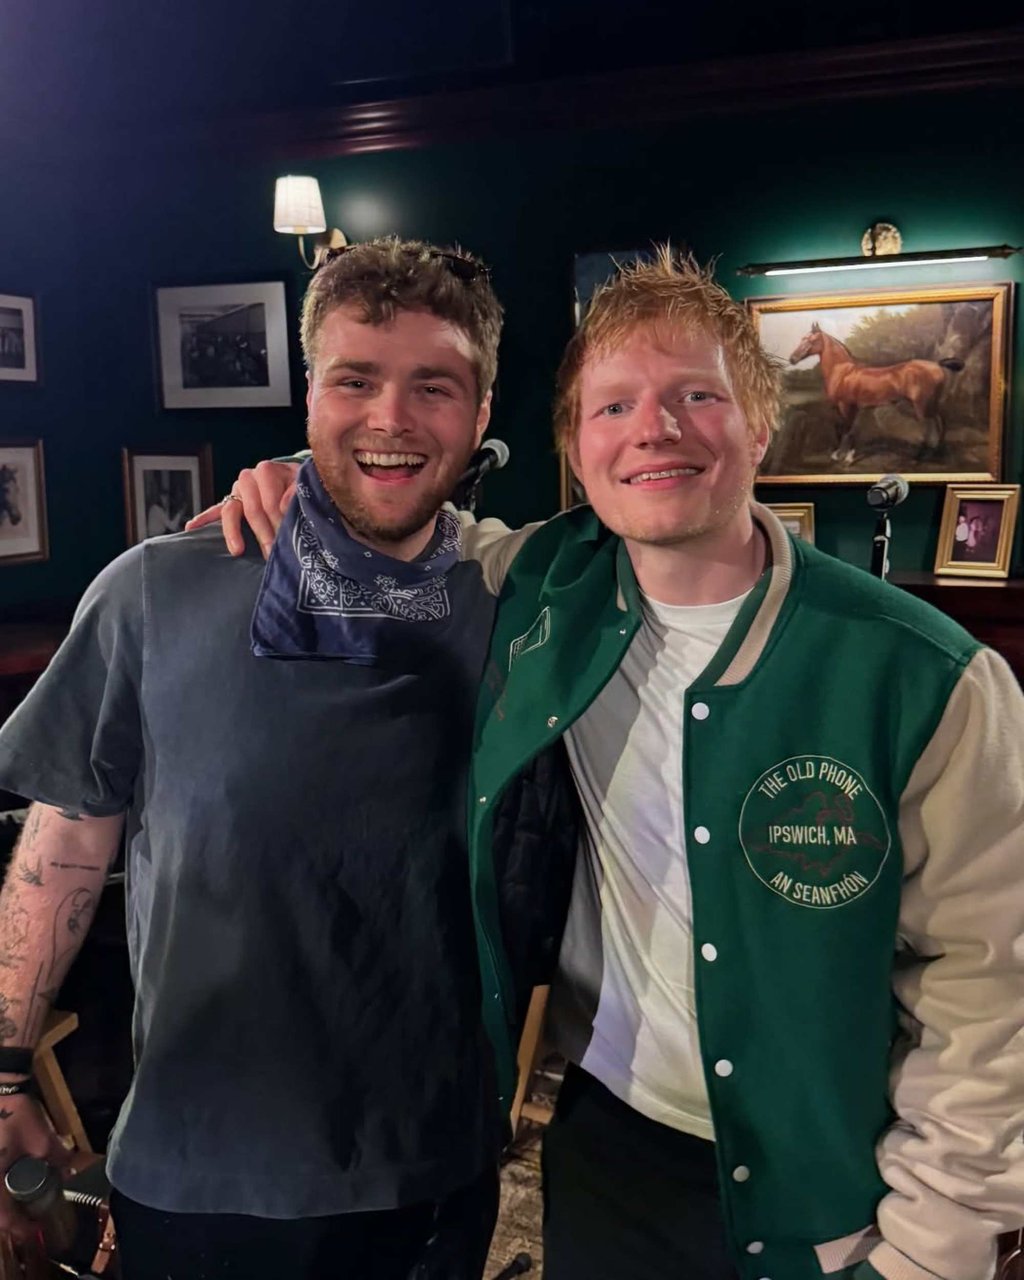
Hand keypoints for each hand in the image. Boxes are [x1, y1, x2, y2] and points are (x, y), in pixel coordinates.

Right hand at [0, 1092, 72, 1239]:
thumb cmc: (16, 1116)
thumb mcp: (42, 1139)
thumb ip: (58, 1158)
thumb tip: (71, 1172)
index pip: (3, 1219)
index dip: (20, 1228)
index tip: (36, 1228)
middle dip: (10, 1221)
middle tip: (29, 1220)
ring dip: (3, 1208)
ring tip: (21, 1207)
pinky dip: (1, 1194)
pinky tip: (11, 1188)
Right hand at [185, 460, 299, 558]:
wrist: (293, 480)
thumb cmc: (300, 485)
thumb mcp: (304, 484)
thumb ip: (296, 491)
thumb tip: (284, 505)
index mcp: (267, 471)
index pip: (270, 501)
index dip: (278, 521)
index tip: (286, 538)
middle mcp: (248, 478)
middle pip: (252, 509)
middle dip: (262, 533)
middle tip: (271, 552)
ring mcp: (237, 491)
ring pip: (230, 511)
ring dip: (233, 532)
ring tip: (237, 550)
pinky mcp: (230, 502)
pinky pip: (214, 511)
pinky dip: (203, 519)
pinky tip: (191, 528)